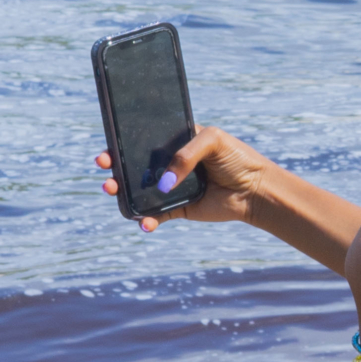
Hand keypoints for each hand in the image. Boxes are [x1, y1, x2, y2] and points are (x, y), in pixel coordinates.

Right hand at [94, 125, 274, 232]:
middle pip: (135, 166)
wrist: (256, 189)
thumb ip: (185, 154)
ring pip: (140, 191)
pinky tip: (144, 221)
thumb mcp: (213, 140)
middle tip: (104, 168)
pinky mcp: (179, 209)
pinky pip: (156, 216)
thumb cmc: (237, 159)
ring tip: (113, 189)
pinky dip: (147, 219)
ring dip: (123, 192)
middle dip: (115, 167)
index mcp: (176, 143)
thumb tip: (162, 183)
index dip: (123, 143)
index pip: (144, 140)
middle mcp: (171, 165)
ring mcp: (172, 188)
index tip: (108, 146)